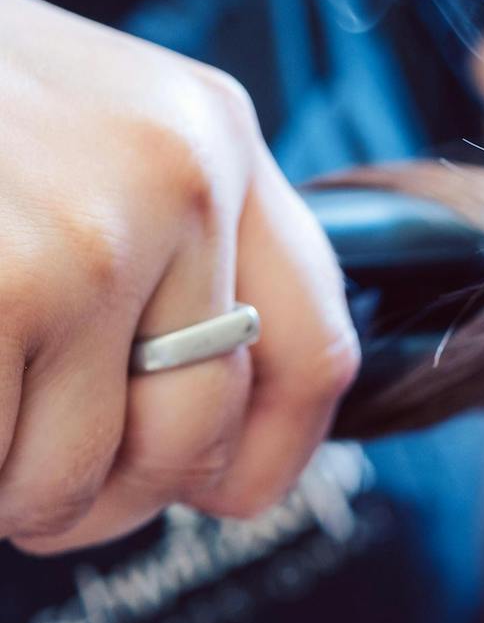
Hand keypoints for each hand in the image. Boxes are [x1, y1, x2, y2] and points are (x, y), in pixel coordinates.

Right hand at [0, 0, 357, 552]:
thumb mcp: (87, 125)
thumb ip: (168, 246)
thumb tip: (203, 448)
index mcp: (216, 136)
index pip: (313, 348)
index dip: (271, 456)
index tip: (224, 497)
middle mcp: (177, 183)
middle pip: (190, 435)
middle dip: (103, 497)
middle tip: (36, 491)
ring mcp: (84, 240)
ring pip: (71, 471)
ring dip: (7, 489)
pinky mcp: (1, 289)